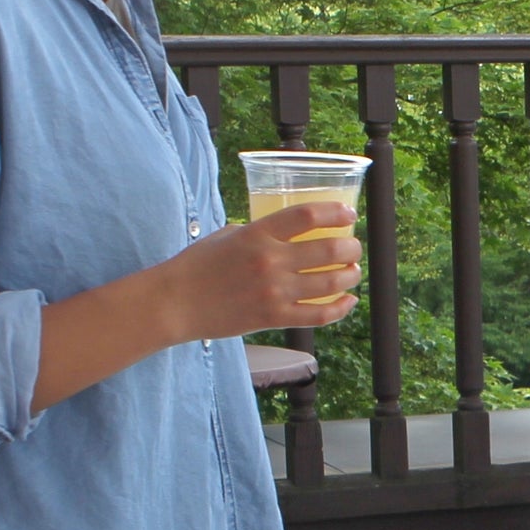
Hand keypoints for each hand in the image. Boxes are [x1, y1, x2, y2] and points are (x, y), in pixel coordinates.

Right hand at [160, 203, 363, 341]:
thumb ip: (260, 233)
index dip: (334, 212)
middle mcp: (270, 262)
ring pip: (330, 283)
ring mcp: (274, 292)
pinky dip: (340, 308)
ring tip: (352, 271)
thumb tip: (287, 234)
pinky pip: (320, 315)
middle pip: (328, 250)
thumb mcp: (228, 235)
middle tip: (354, 247)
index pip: (306, 215)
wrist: (175, 302)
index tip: (349, 213)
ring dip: (350, 275)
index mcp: (257, 234)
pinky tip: (348, 300)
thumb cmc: (198, 265)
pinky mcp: (274, 317)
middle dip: (351, 247)